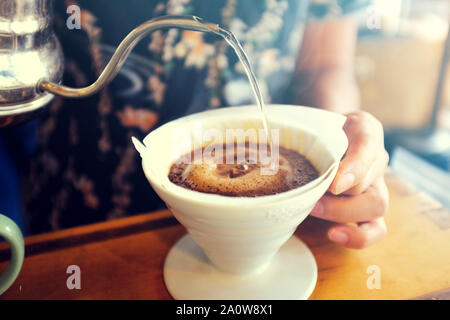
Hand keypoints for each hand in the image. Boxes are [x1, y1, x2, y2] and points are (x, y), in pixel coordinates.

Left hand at [310, 111, 388, 248]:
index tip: (334, 186)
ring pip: (377, 205)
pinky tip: (335, 234)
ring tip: (316, 210)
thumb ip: (308, 135)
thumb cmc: (317, 132)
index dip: (353, 167)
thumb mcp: (312, 124)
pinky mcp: (369, 209)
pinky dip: (359, 236)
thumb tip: (287, 163)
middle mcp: (375, 159)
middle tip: (311, 200)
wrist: (323, 137)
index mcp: (365, 130)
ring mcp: (375, 185)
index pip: (367, 141)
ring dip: (343, 213)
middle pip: (369, 180)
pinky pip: (376, 228)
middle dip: (339, 195)